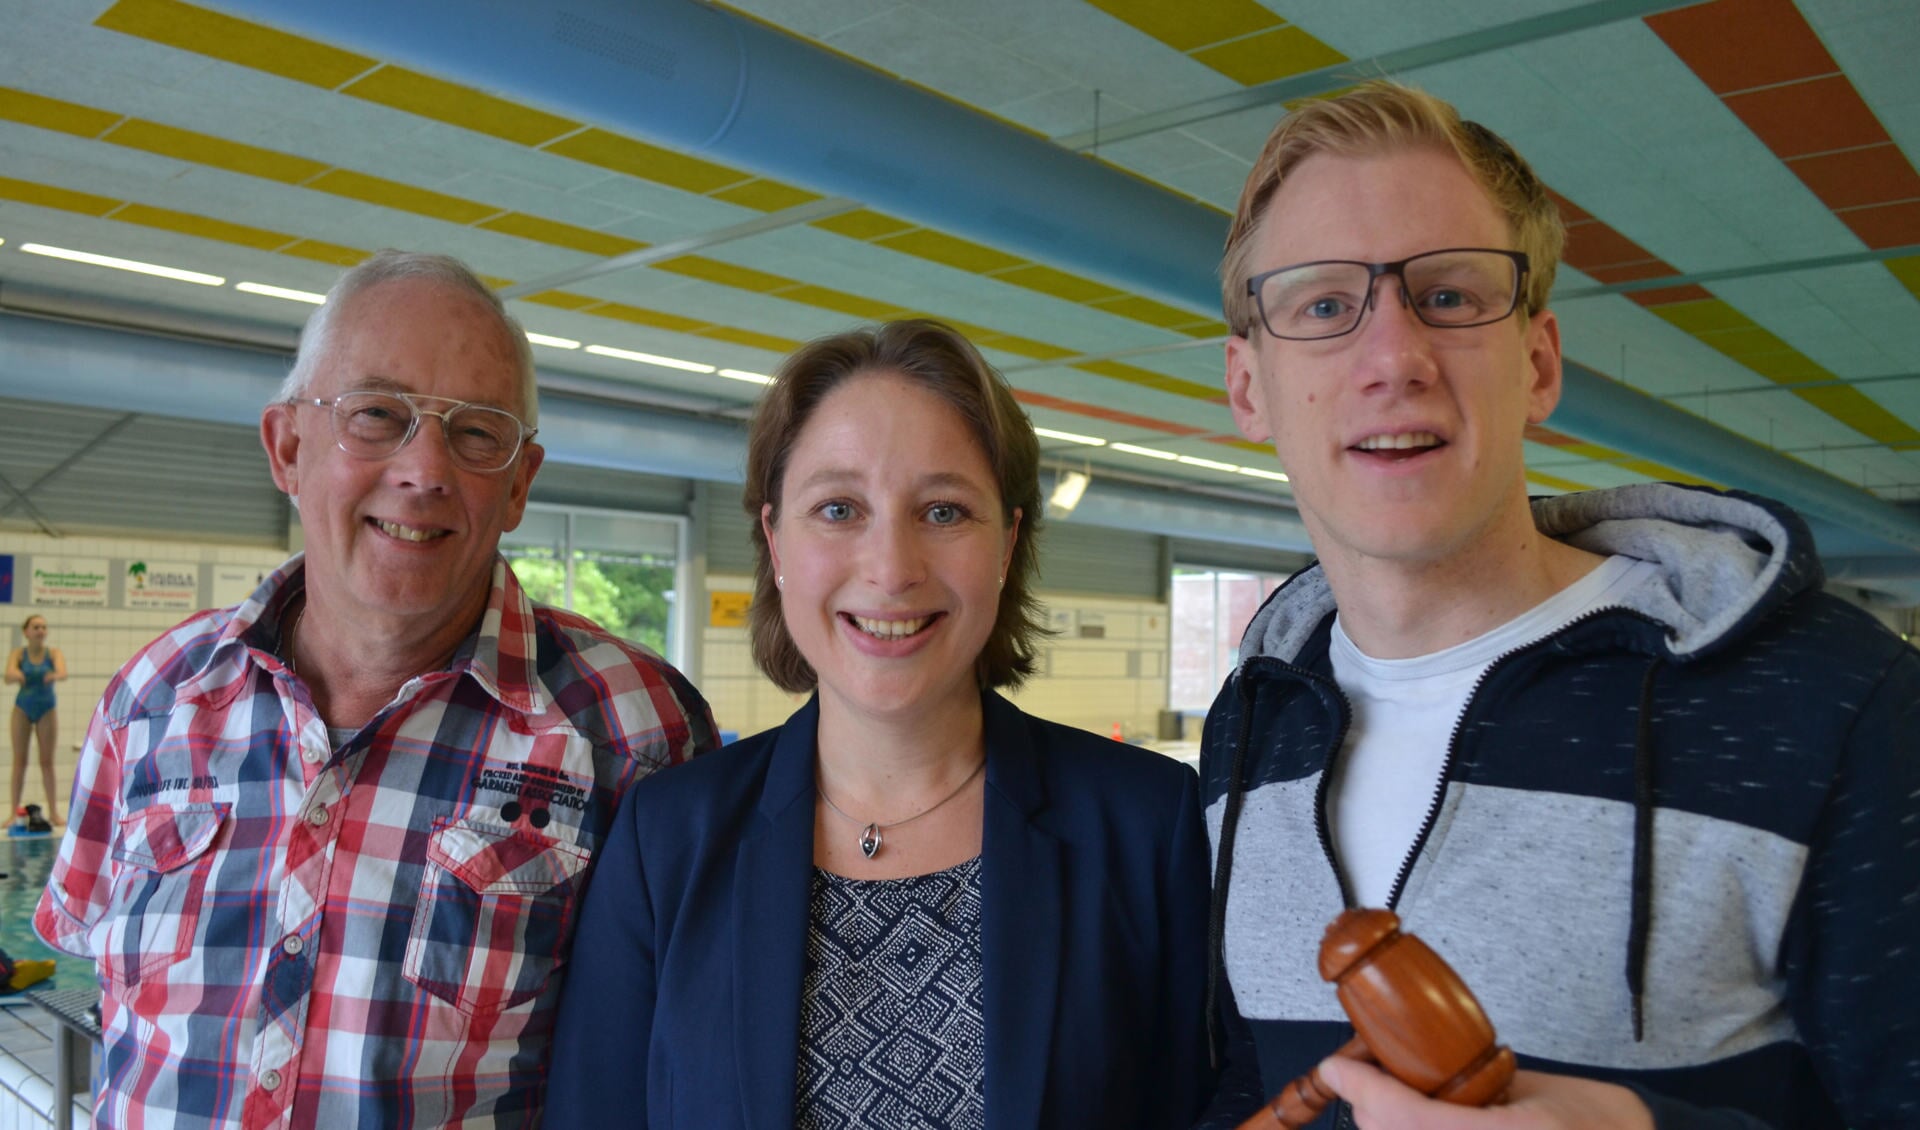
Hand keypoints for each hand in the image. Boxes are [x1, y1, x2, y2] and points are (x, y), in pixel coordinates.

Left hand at [1316, 1058, 1653, 1129]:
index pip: (1402, 1116)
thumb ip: (1476, 1086)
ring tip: (1403, 1103)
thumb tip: (1419, 1072)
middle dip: (1374, 1108)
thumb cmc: (1609, 1125)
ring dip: (1394, 1127)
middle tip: (1374, 1078)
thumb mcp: (1536, 1092)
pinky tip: (1429, 1121)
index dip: (1362, 1088)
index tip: (1338, 1067)